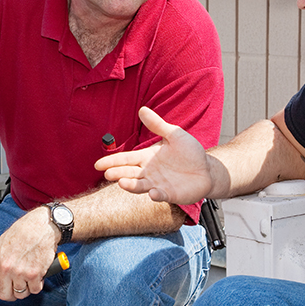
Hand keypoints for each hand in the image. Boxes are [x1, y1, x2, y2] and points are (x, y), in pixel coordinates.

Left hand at [0, 206, 58, 300]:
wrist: (43, 225)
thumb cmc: (25, 230)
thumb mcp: (3, 240)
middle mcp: (6, 267)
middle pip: (4, 294)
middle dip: (10, 293)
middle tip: (15, 286)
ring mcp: (20, 272)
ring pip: (20, 294)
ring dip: (25, 288)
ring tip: (28, 278)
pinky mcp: (35, 274)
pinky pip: (34, 290)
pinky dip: (37, 285)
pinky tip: (37, 276)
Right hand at [95, 106, 212, 204]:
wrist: (207, 169)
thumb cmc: (190, 152)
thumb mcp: (174, 134)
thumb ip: (158, 125)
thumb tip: (142, 110)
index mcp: (146, 158)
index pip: (126, 159)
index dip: (112, 161)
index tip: (98, 165)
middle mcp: (149, 172)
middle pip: (128, 173)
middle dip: (117, 174)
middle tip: (107, 174)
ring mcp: (158, 184)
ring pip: (140, 186)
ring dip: (131, 186)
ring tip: (122, 182)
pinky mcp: (170, 194)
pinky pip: (160, 195)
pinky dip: (156, 195)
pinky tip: (152, 192)